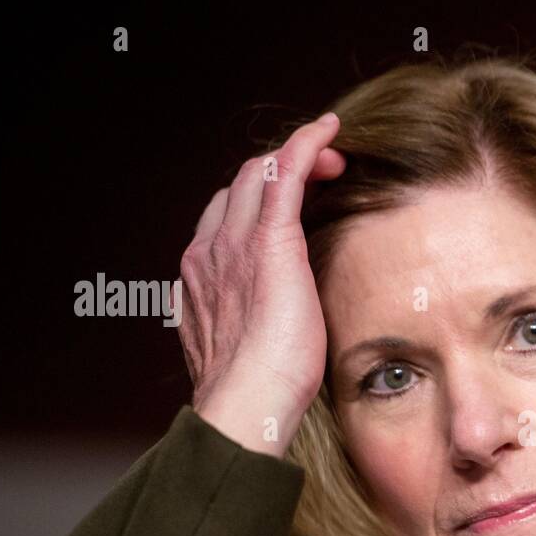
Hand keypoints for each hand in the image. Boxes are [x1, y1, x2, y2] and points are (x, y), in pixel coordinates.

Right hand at [175, 112, 345, 456]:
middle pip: (240, 188)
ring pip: (259, 174)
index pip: (227, 218)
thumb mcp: (251, 350)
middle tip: (325, 176)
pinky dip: (305, 146)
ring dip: (297, 158)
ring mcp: (232, 243)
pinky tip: (328, 132)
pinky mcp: (268, 241)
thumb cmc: (259, 394)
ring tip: (333, 159)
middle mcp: (209, 252)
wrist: (247, 403)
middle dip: (280, 172)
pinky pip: (284, 173)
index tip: (298, 205)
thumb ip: (258, 324)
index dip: (262, 202)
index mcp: (202, 278)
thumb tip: (286, 327)